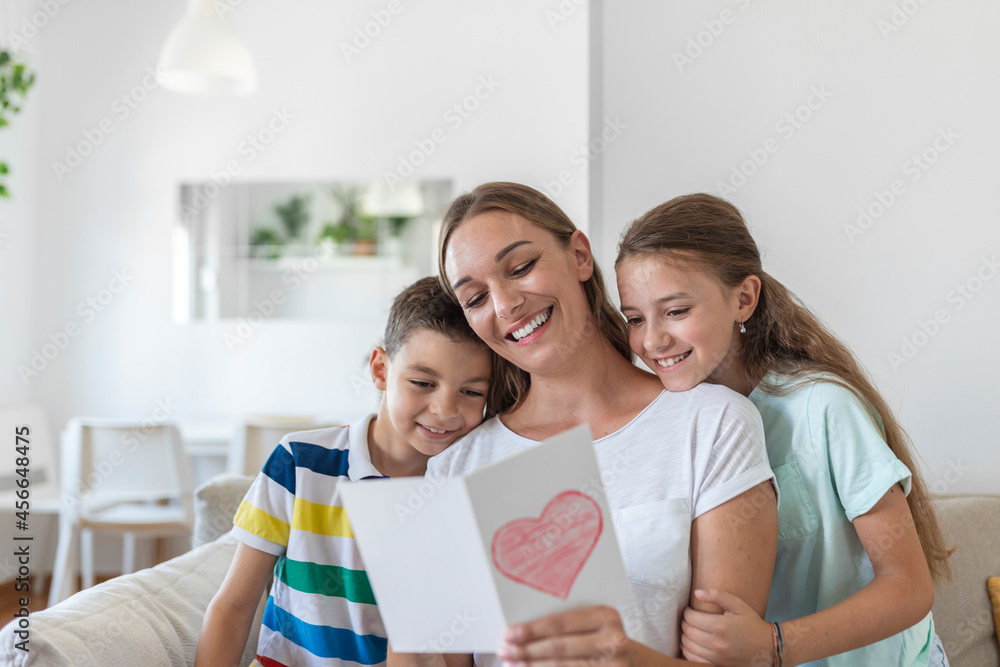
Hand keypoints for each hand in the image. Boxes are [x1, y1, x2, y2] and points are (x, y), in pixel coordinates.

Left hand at [497, 605, 630, 666]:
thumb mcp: (591, 622)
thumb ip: (565, 621)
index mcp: (605, 615)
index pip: (561, 623)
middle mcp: (613, 640)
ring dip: (532, 666)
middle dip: (527, 650)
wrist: (633, 661)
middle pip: (559, 647)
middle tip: (504, 650)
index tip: (508, 633)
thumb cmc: (602, 636)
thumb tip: (521, 629)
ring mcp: (614, 665)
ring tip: (511, 663)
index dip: (532, 629)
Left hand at [680, 589, 772, 666]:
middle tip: (688, 620)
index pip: (690, 618)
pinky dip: (687, 651)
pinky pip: (693, 659)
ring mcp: (716, 657)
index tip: (689, 610)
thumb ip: (717, 596)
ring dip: (684, 637)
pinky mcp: (717, 666)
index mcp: (720, 626)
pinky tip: (690, 645)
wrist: (767, 649)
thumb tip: (696, 593)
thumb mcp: (738, 605)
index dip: (686, 612)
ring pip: (688, 646)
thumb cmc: (752, 624)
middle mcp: (716, 643)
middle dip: (684, 624)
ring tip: (689, 631)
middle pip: (688, 632)